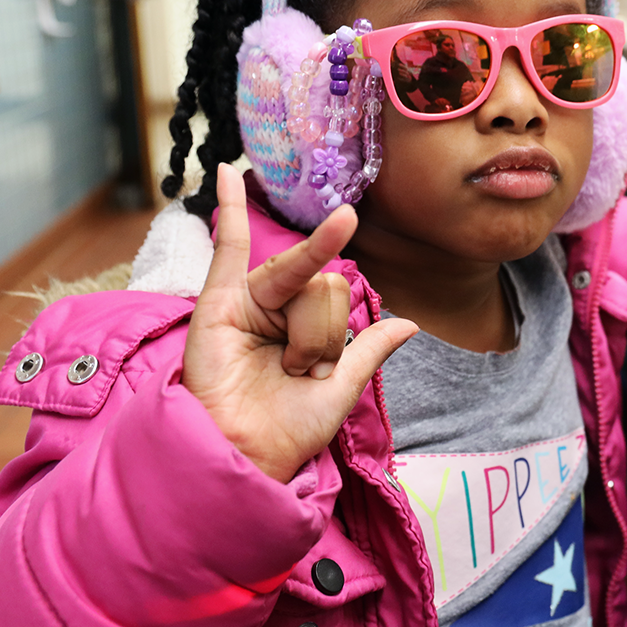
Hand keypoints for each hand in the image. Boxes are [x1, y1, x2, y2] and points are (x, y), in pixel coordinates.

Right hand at [182, 165, 417, 481]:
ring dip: (306, 330)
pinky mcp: (218, 302)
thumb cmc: (287, 430)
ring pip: (301, 279)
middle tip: (302, 371)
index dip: (335, 335)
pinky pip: (230, 244)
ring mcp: (248, 301)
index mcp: (305, 327)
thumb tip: (408, 322)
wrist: (245, 455)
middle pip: (325, 286)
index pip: (337, 299)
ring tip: (287, 366)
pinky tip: (227, 171)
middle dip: (324, 333)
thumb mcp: (341, 389)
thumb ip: (369, 350)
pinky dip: (230, 206)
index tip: (321, 370)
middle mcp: (279, 309)